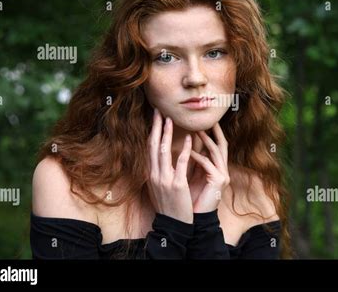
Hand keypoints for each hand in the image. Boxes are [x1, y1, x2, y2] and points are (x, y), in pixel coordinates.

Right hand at [146, 108, 193, 223]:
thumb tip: (158, 158)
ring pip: (163, 151)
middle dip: (156, 127)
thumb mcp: (158, 187)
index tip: (155, 118)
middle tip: (158, 111)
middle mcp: (154, 175)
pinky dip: (184, 150)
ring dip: (167, 134)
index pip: (149, 149)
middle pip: (153, 146)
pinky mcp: (177, 185)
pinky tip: (189, 139)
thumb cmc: (168, 206)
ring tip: (170, 119)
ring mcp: (164, 179)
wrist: (172, 225)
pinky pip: (181, 163)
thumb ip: (158, 172)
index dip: (152, 132)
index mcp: (150, 174)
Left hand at [189, 122, 229, 212]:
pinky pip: (208, 165)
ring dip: (205, 140)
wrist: (194, 219)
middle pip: (221, 145)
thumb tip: (186, 145)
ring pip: (216, 152)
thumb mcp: (192, 176)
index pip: (216, 145)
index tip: (201, 121)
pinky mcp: (218, 181)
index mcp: (216, 168)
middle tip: (206, 119)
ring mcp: (222, 175)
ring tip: (195, 131)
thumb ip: (193, 162)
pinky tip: (188, 152)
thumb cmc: (191, 198)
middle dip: (214, 131)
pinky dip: (198, 157)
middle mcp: (222, 169)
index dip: (211, 133)